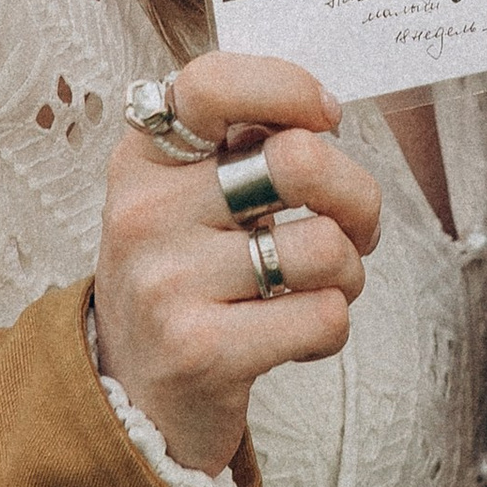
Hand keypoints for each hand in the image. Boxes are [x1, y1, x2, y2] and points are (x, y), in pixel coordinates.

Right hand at [94, 51, 381, 475]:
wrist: (130, 403)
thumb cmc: (187, 276)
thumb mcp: (189, 193)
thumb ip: (244, 141)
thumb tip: (322, 113)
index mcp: (146, 157)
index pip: (212, 83)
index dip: (288, 87)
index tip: (324, 116)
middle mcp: (145, 213)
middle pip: (299, 161)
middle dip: (356, 194)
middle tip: (354, 222)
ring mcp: (168, 285)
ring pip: (324, 246)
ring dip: (348, 271)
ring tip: (317, 286)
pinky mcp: (200, 353)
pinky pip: (324, 316)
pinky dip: (332, 326)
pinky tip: (298, 335)